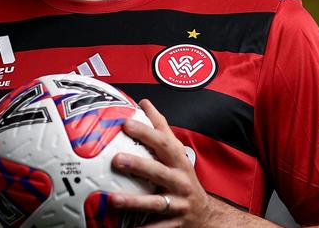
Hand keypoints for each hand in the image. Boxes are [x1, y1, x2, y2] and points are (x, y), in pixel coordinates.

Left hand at [111, 99, 214, 226]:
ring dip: (134, 201)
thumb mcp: (176, 152)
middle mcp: (179, 181)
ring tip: (113, 199)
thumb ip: (161, 128)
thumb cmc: (183, 177)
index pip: (162, 142)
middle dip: (138, 165)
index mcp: (177, 161)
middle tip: (116, 159)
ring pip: (155, 203)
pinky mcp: (174, 224)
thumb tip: (144, 102)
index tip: (126, 123)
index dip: (146, 132)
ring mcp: (177, 204)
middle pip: (159, 171)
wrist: (206, 214)